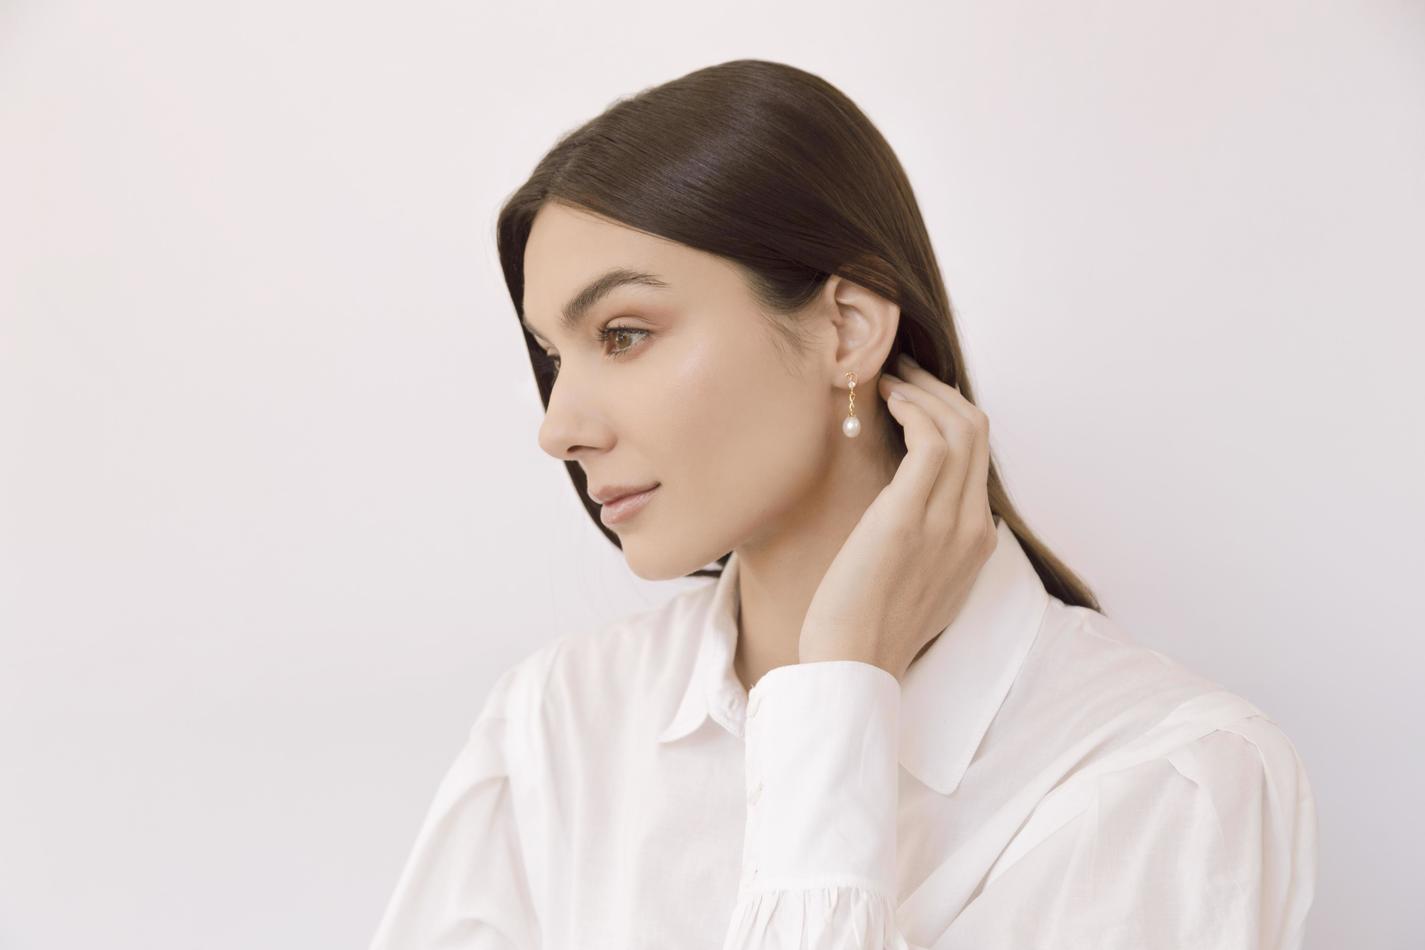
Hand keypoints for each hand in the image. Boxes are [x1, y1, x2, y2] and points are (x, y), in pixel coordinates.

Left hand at [798, 352, 997, 681]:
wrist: (851, 664)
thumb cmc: (866, 626)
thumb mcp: (914, 581)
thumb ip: (926, 544)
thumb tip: (906, 508)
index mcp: (975, 542)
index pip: (980, 456)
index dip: (950, 414)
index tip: (914, 396)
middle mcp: (971, 528)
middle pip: (978, 431)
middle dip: (940, 390)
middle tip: (902, 372)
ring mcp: (945, 523)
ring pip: (961, 427)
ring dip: (925, 391)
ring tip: (889, 379)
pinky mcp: (908, 518)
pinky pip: (931, 442)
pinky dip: (914, 410)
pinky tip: (888, 403)